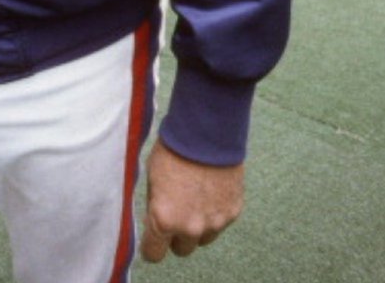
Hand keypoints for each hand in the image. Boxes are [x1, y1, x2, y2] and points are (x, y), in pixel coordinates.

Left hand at [140, 139, 244, 262]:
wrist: (208, 130)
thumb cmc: (174, 149)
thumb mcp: (152, 177)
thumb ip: (155, 205)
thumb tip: (155, 218)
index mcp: (165, 219)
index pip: (153, 254)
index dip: (151, 244)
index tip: (152, 234)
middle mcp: (191, 228)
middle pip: (181, 249)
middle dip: (176, 234)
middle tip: (175, 210)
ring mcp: (215, 222)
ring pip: (203, 239)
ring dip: (197, 225)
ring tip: (194, 197)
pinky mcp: (233, 212)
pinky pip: (220, 222)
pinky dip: (214, 212)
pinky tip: (210, 188)